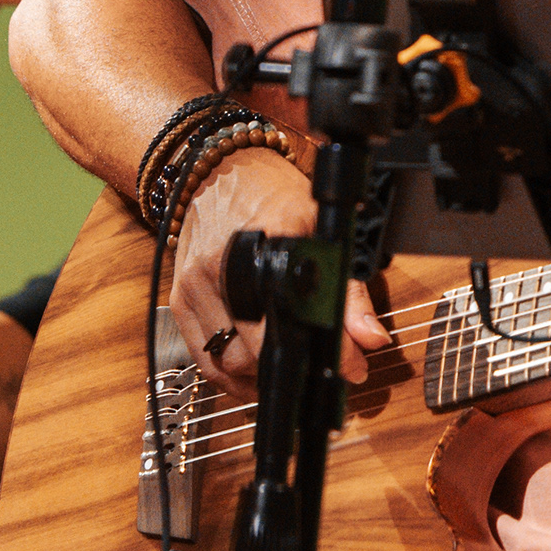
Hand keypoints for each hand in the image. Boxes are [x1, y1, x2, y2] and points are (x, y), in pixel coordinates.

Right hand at [168, 146, 389, 388]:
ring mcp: (195, 285)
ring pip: (229, 362)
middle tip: (326, 370)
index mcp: (268, 239)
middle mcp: (223, 265)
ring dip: (263, 377)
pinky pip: (204, 359)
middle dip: (296, 369)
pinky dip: (231, 375)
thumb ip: (348, 289)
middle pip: (257, 349)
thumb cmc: (274, 198)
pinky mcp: (179, 301)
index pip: (295, 312)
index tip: (350, 367)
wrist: (220, 173)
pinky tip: (256, 371)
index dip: (324, 347)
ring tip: (292, 369)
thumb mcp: (323, 228)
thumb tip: (370, 340)